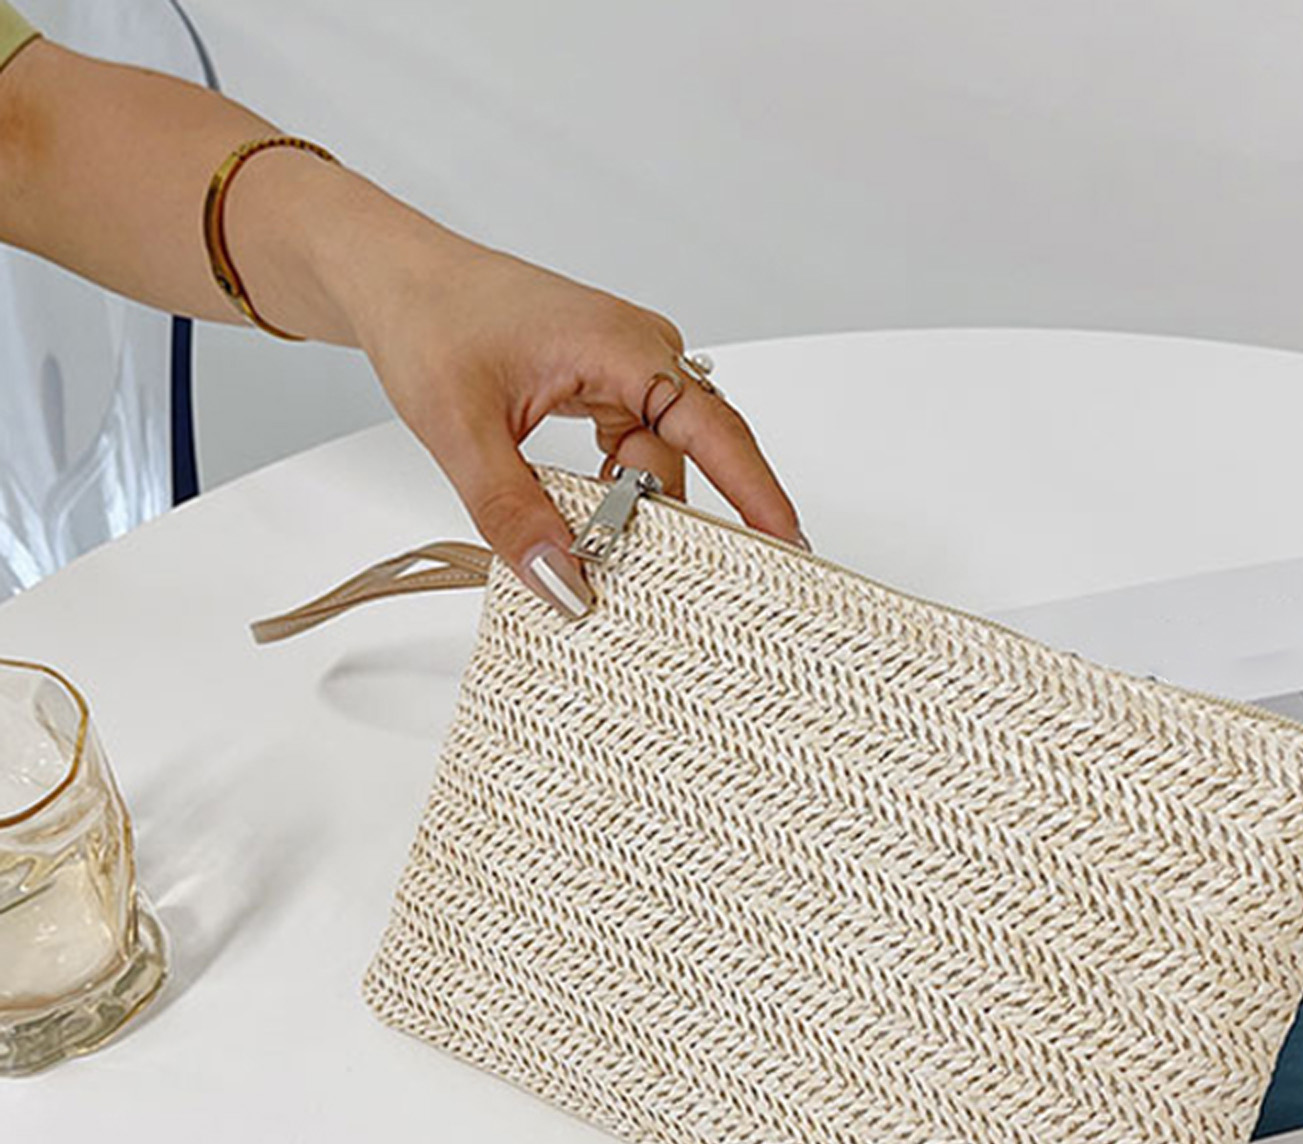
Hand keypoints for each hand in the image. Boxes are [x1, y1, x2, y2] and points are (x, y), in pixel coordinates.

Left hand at [344, 236, 806, 616]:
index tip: (789, 545)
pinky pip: (632, 454)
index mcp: (623, 347)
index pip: (714, 430)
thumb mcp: (462, 430)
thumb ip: (514, 513)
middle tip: (663, 586)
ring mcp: (625, 371)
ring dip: (632, 512)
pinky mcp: (605, 389)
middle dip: (674, 521)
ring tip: (606, 561)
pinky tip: (588, 526)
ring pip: (656, 463)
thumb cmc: (428, 319)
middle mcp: (640, 354)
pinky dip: (614, 495)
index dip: (756, 492)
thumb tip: (566, 583)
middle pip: (685, 457)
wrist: (391, 274)